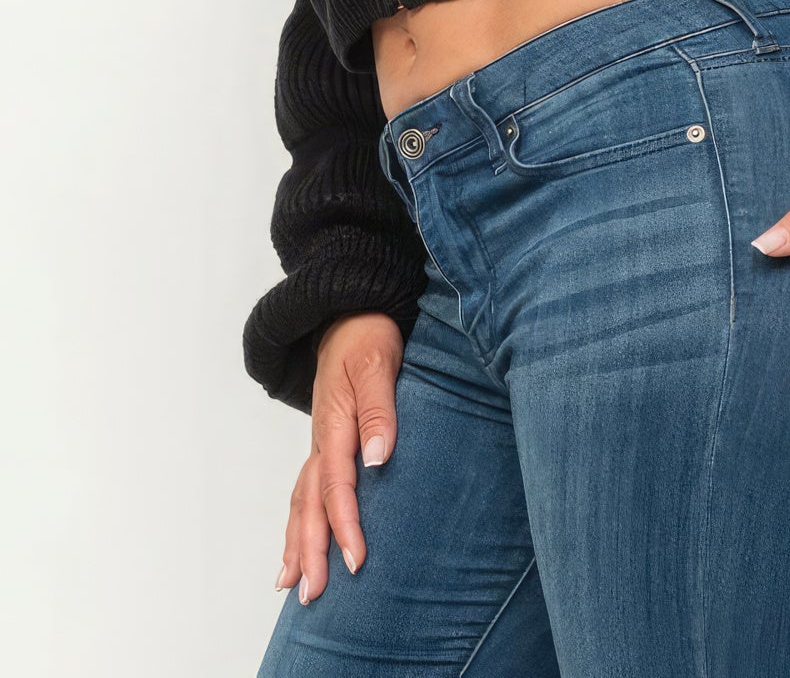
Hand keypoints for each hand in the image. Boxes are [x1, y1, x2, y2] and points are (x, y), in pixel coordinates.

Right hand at [274, 311, 405, 602]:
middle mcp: (322, 439)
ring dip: (298, 542)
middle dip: (311, 550)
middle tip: (313, 594)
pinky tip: (298, 544)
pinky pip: (304, 489)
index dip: (345, 525)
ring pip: (302, 501)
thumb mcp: (379, 363)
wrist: (349, 310)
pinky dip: (298, 520)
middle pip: (310, 503)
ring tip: (293, 584)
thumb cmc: (369, 336)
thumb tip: (377, 459)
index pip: (337, 485)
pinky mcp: (325, 441)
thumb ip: (380, 409)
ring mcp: (320, 441)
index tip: (355, 561)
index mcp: (335, 424)